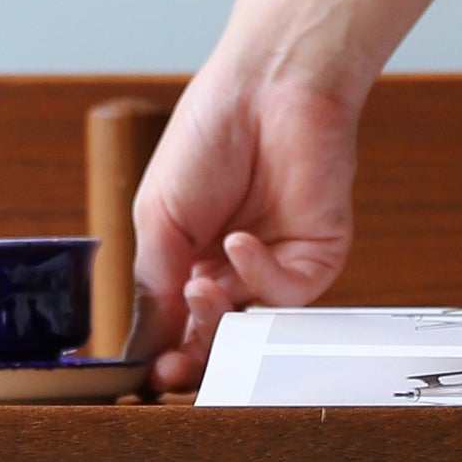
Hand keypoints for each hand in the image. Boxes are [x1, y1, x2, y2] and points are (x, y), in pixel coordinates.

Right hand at [131, 42, 363, 385]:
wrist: (265, 84)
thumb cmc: (206, 135)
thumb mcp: (158, 216)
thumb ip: (154, 284)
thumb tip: (145, 346)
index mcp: (192, 257)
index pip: (179, 322)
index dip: (163, 353)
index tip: (144, 376)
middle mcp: (236, 267)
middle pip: (218, 335)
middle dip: (193, 352)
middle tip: (169, 366)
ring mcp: (278, 263)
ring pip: (254, 324)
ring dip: (220, 315)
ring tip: (198, 285)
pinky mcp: (318, 254)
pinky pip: (290, 293)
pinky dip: (258, 276)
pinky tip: (239, 243)